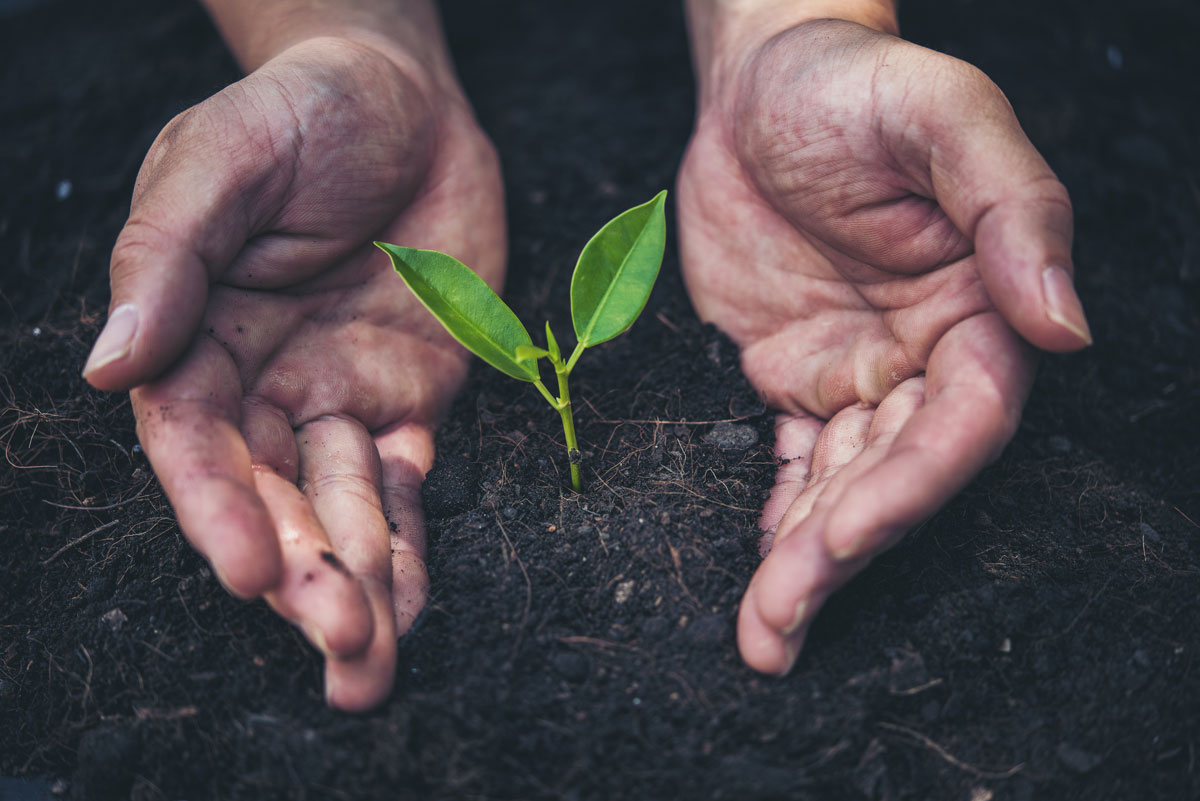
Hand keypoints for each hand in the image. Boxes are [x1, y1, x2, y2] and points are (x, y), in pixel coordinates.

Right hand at [83, 36, 504, 708]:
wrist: (403, 98)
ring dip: (358, 583)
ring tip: (374, 655)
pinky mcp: (405, 399)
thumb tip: (105, 365)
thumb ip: (165, 258)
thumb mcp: (220, 160)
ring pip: (338, 508)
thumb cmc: (300, 112)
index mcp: (193, 338)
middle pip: (271, 497)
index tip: (249, 572)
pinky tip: (412, 602)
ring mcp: (334, 397)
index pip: (194, 443)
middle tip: (341, 647)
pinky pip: (402, 484)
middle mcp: (258, 384)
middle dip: (303, 575)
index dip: (218, 510)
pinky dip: (407, 542)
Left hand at [677, 17, 1089, 672]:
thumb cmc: (854, 81)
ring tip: (764, 635)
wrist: (759, 81)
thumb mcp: (942, 116)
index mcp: (979, 305)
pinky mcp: (795, 372)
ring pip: (840, 482)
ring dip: (804, 560)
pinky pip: (790, 458)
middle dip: (843, 551)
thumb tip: (1067, 324)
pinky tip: (764, 573)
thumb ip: (1011, 210)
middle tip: (781, 626)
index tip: (847, 535)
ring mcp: (859, 370)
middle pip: (897, 472)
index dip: (913, 484)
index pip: (965, 419)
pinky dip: (778, 515)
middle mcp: (925, 353)